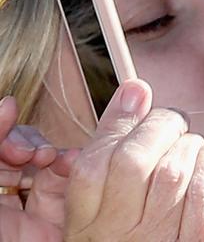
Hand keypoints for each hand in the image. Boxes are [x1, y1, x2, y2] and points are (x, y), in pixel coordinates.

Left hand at [0, 96, 75, 241]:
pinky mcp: (64, 214)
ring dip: (58, 155)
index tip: (16, 136)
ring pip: (56, 162)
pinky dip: (79, 170)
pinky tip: (71, 168)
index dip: (13, 134)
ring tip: (52, 161)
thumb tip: (9, 104)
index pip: (7, 143)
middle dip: (35, 145)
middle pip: (31, 149)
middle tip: (33, 155)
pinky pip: (77, 183)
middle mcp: (11, 191)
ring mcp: (37, 203)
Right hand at [64, 80, 203, 241]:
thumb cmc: (125, 241)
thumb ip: (107, 159)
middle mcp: (117, 233)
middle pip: (135, 160)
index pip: (95, 160)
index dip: (120, 118)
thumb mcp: (98, 214)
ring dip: (189, 142)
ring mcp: (158, 241)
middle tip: (172, 119)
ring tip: (193, 140)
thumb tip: (134, 90)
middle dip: (159, 125)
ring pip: (174, 171)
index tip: (138, 92)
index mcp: (86, 224)